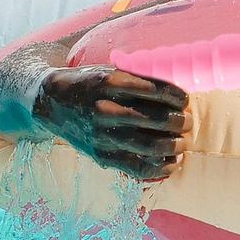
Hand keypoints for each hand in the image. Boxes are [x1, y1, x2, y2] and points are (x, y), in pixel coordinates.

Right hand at [34, 67, 189, 180]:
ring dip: (172, 146)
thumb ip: (140, 79)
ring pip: (146, 145)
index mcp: (110, 82)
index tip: (186, 100)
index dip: (176, 97)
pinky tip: (171, 164)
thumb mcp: (111, 71)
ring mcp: (100, 134)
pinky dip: (157, 168)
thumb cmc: (90, 83)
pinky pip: (133, 166)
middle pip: (154, 119)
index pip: (154, 91)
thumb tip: (177, 92)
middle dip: (179, 122)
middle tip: (188, 122)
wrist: (50, 101)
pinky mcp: (98, 154)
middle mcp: (104, 108)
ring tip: (183, 143)